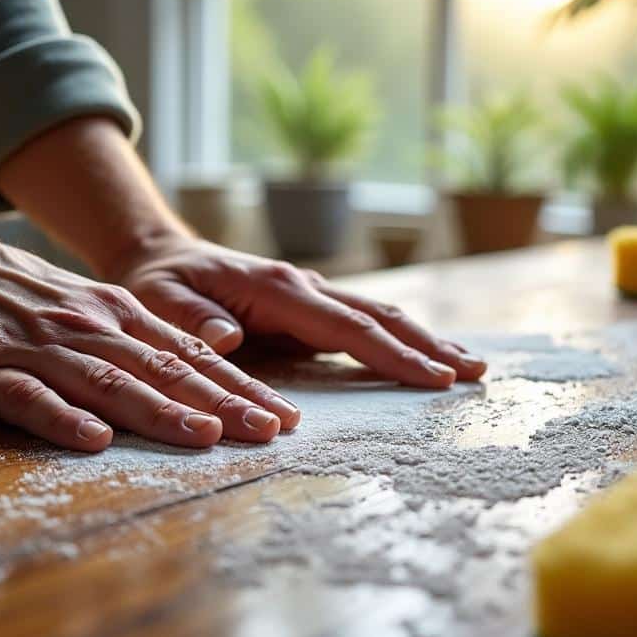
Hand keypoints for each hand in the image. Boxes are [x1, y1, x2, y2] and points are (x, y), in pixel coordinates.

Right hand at [0, 213, 299, 451]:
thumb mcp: (74, 304)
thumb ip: (125, 338)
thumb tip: (189, 374)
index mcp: (111, 314)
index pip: (190, 355)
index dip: (240, 386)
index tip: (285, 417)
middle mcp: (85, 327)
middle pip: (165, 370)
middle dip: (224, 402)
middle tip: (273, 432)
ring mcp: (34, 348)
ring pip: (108, 382)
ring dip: (160, 411)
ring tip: (207, 437)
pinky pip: (26, 398)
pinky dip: (61, 418)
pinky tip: (92, 440)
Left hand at [105, 235, 486, 387]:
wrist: (161, 258)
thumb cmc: (160, 285)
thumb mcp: (160, 302)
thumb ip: (190, 320)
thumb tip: (227, 338)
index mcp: (277, 289)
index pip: (346, 327)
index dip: (392, 354)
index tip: (433, 378)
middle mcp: (305, 287)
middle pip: (379, 317)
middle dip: (428, 346)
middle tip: (476, 373)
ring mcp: (312, 295)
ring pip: (380, 316)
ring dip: (425, 341)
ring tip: (471, 365)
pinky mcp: (312, 308)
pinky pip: (365, 324)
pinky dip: (402, 339)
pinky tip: (429, 356)